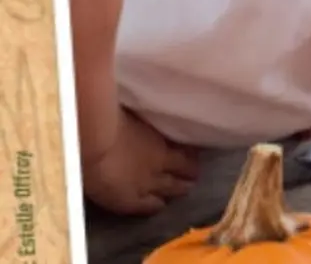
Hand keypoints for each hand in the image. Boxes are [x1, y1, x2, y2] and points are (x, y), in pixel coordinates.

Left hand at [82, 107, 200, 215]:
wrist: (96, 135)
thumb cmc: (84, 164)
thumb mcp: (97, 186)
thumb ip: (117, 191)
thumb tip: (125, 191)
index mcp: (130, 198)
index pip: (152, 205)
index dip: (157, 203)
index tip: (162, 201)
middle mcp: (149, 181)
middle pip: (173, 187)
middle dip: (181, 187)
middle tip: (190, 183)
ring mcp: (159, 158)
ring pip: (183, 167)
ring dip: (191, 168)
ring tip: (196, 166)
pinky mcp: (163, 137)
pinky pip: (182, 148)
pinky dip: (189, 150)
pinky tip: (192, 147)